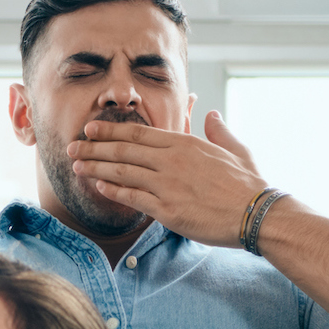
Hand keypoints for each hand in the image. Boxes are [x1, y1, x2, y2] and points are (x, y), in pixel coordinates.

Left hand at [67, 110, 267, 247]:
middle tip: (71, 147)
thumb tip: (211, 114)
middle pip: (123, 151)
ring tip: (76, 166)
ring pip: (123, 173)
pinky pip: (133, 198)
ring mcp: (168, 186)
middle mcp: (172, 162)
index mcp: (185, 145)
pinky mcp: (167, 210)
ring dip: (96, 168)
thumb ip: (218, 131)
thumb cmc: (248, 184)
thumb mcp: (236, 149)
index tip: (90, 129)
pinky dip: (113, 192)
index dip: (110, 131)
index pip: (138, 134)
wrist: (257, 213)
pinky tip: (98, 187)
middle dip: (93, 148)